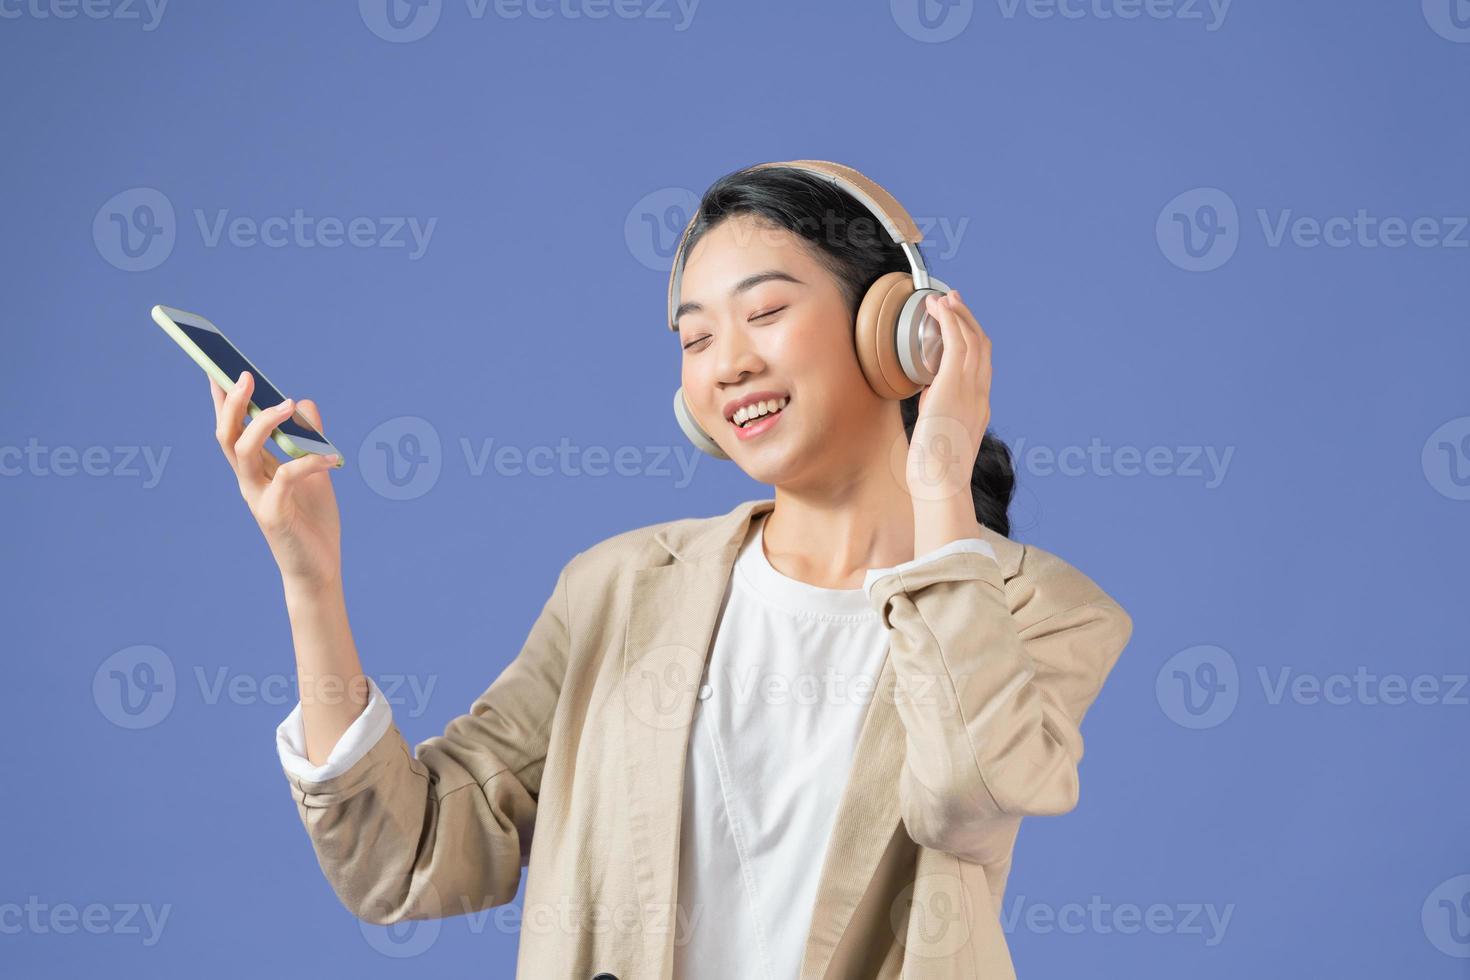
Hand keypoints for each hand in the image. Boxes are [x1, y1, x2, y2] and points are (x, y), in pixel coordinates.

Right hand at [211, 370, 342, 589]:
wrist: (318, 568)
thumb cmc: (312, 521)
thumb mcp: (315, 471)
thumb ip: (309, 439)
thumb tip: (305, 401)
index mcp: (254, 469)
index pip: (232, 429)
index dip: (224, 400)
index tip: (219, 368)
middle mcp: (248, 480)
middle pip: (227, 435)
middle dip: (233, 404)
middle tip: (246, 375)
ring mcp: (257, 497)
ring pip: (243, 451)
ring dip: (264, 423)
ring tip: (288, 404)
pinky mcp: (272, 514)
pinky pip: (284, 477)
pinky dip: (308, 461)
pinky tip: (333, 457)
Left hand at [905, 290, 992, 507]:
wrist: (940, 483)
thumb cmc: (935, 469)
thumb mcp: (940, 433)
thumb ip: (938, 410)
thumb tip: (928, 393)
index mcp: (979, 407)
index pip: (981, 364)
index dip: (972, 339)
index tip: (958, 324)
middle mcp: (980, 394)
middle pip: (981, 345)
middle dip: (967, 319)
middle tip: (952, 301)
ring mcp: (970, 389)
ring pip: (971, 339)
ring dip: (956, 314)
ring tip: (940, 299)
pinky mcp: (953, 386)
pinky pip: (955, 344)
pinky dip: (948, 322)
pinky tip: (937, 310)